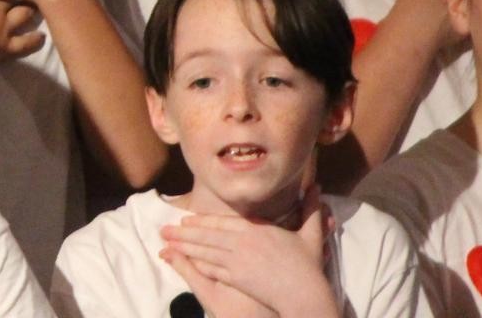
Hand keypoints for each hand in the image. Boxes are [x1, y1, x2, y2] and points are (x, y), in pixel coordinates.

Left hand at [159, 188, 337, 315]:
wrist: (305, 295)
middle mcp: (242, 243)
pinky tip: (186, 262)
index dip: (202, 221)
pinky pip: (213, 270)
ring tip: (167, 242)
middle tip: (164, 229)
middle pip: (208, 236)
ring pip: (206, 251)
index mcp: (256, 230)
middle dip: (184, 232)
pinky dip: (198, 264)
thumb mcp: (310, 234)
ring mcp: (238, 262)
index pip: (223, 222)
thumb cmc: (308, 266)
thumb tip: (317, 186)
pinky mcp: (238, 279)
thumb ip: (310, 209)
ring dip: (185, 246)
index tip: (186, 218)